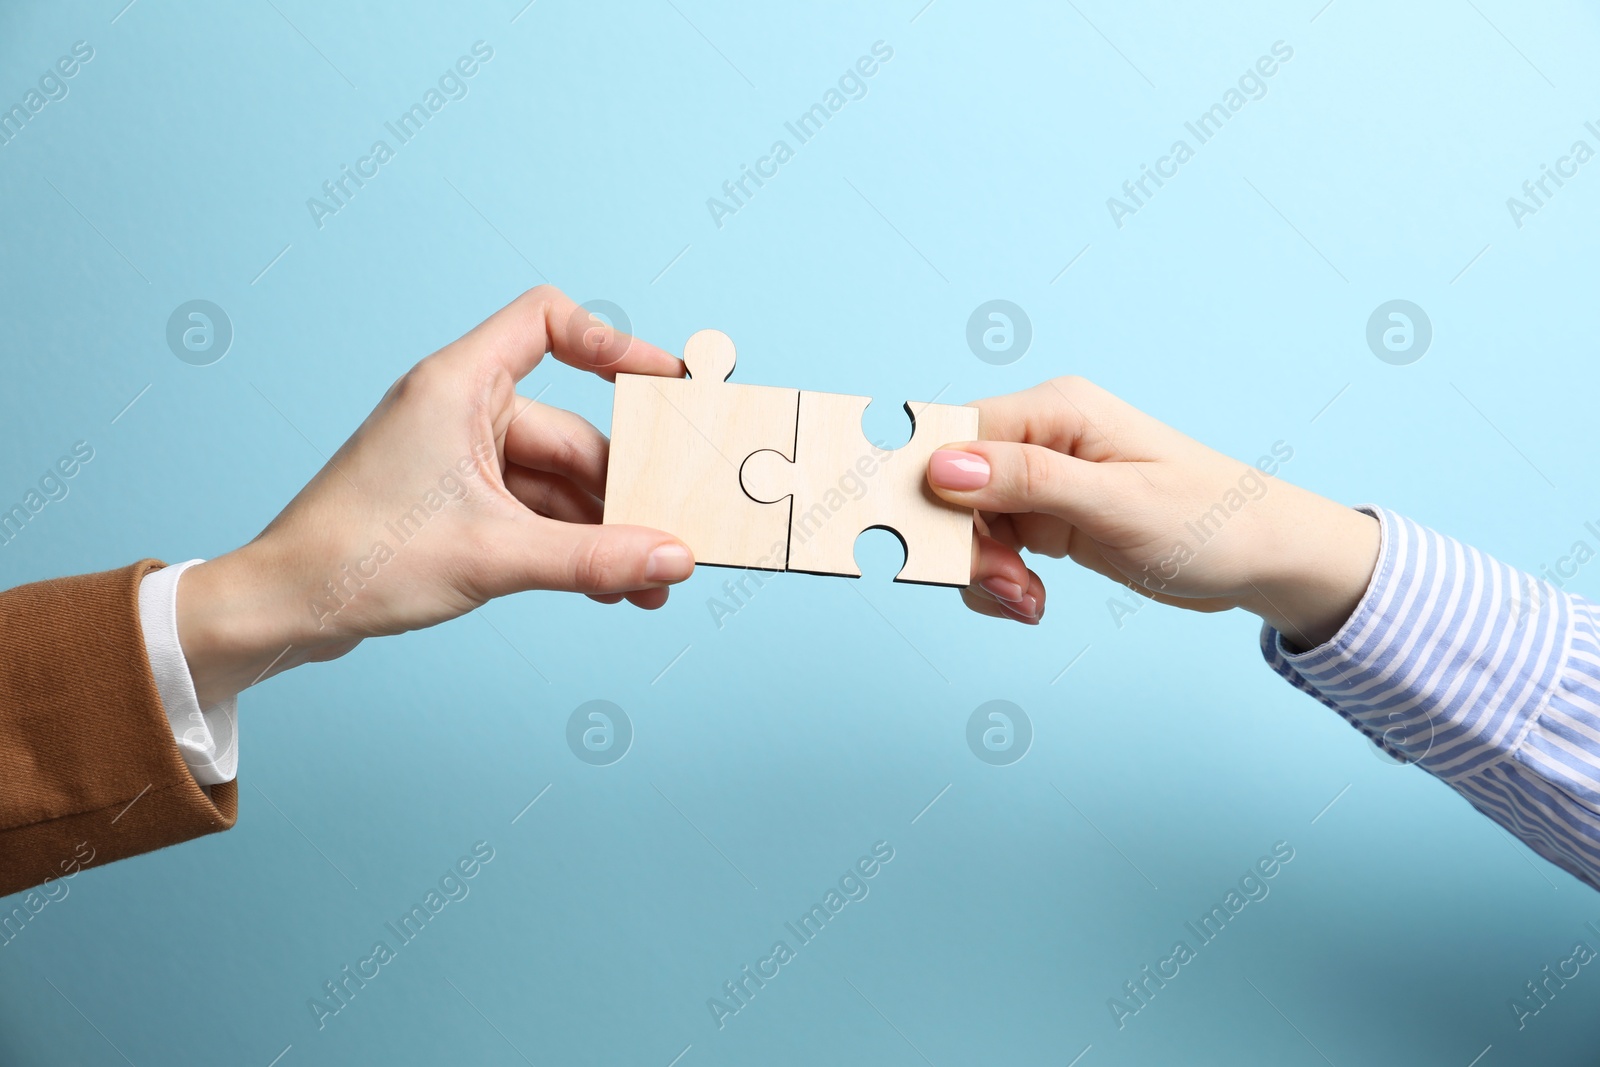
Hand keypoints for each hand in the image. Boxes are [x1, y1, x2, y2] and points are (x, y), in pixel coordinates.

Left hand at [175, 286, 695, 705]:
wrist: (283, 608)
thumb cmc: (358, 558)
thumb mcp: (494, 556)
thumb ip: (594, 558)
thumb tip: (673, 558)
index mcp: (459, 386)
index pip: (548, 321)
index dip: (613, 343)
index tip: (665, 384)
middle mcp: (460, 411)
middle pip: (572, 428)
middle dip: (624, 488)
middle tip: (673, 529)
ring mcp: (457, 459)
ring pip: (557, 481)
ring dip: (604, 530)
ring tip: (650, 580)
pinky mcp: (454, 503)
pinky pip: (534, 511)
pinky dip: (572, 544)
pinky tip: (610, 585)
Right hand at [927, 377, 1378, 647]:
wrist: (1262, 557)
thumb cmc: (1210, 520)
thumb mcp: (1117, 505)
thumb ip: (1027, 482)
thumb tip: (943, 467)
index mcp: (1055, 409)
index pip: (956, 436)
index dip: (928, 489)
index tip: (923, 542)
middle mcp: (1040, 436)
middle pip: (951, 486)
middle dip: (964, 545)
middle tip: (1004, 586)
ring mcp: (1040, 478)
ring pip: (965, 524)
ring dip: (982, 571)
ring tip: (1024, 600)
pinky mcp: (1046, 516)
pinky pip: (990, 546)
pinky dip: (997, 579)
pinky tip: (1028, 599)